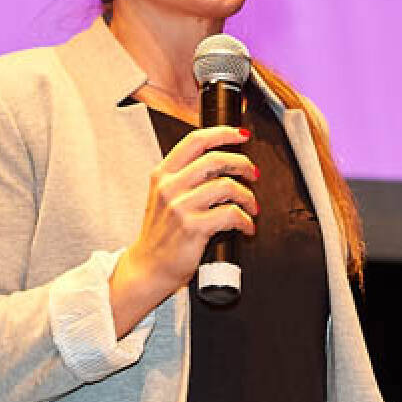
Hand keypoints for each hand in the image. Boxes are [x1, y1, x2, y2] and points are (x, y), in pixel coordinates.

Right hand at [109, 125, 257, 336]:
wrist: (148, 268)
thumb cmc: (162, 235)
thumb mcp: (164, 198)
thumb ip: (185, 179)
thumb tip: (222, 165)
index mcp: (162, 174)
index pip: (195, 141)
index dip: (222, 133)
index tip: (241, 135)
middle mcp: (169, 187)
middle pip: (216, 160)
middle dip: (242, 163)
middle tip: (253, 173)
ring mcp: (180, 207)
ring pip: (227, 186)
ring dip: (248, 196)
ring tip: (252, 206)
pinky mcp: (193, 227)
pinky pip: (231, 214)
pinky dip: (245, 220)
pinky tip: (246, 226)